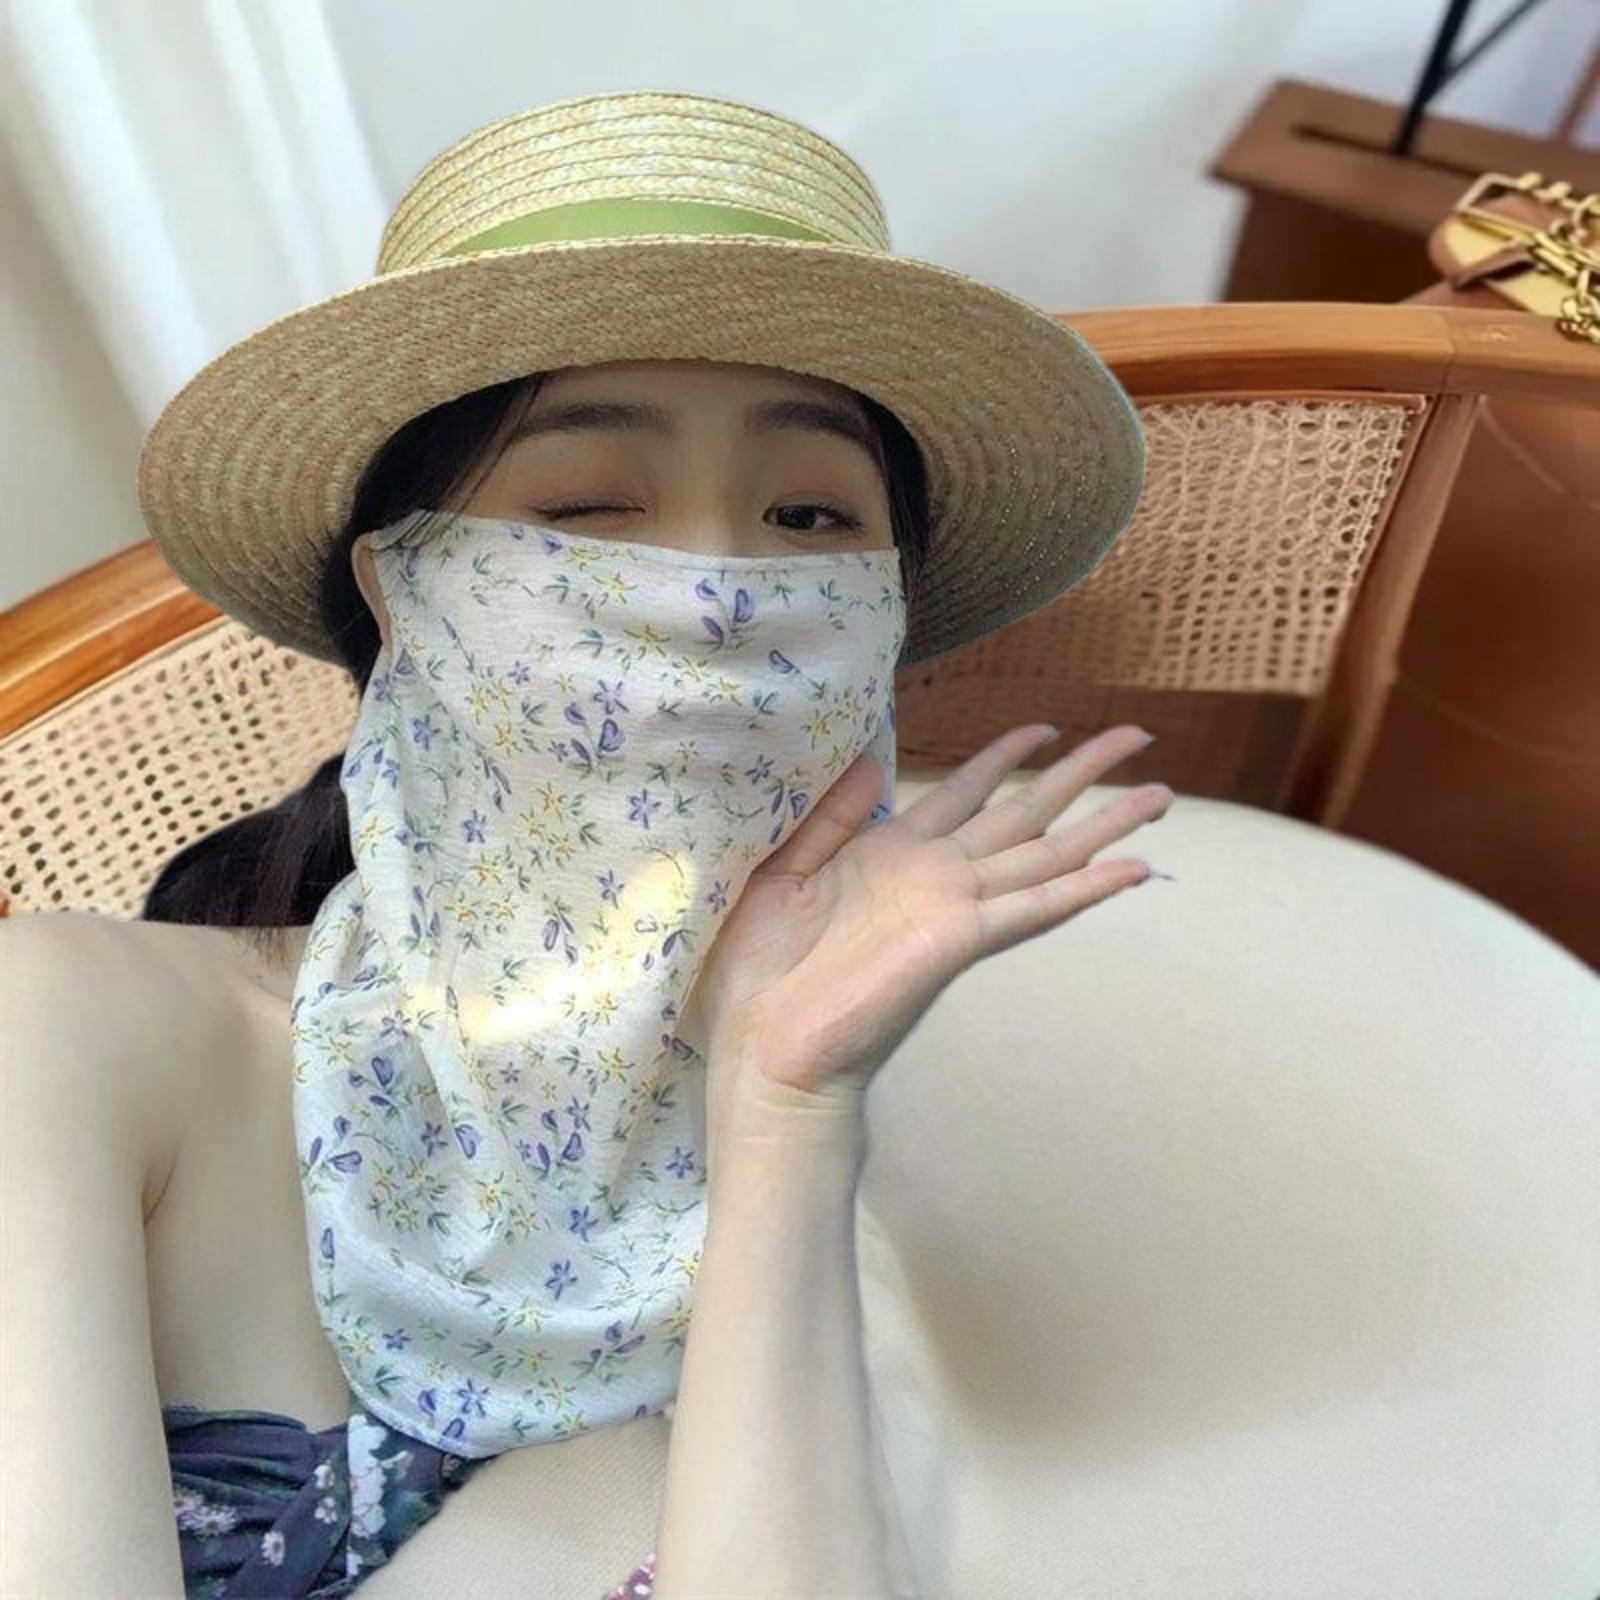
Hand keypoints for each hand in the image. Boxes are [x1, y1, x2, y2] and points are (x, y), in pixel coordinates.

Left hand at [679, 722, 1172, 1128]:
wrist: (764, 1045)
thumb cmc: (762, 968)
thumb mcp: (781, 868)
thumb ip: (830, 814)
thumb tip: (872, 756)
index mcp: (893, 853)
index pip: (963, 791)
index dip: (1004, 756)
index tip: (1046, 726)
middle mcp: (937, 876)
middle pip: (1024, 812)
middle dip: (1081, 773)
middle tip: (1137, 732)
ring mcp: (955, 909)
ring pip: (1045, 853)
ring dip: (1104, 823)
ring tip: (1160, 793)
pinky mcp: (959, 942)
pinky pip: (1032, 908)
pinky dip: (1084, 889)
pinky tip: (1132, 869)